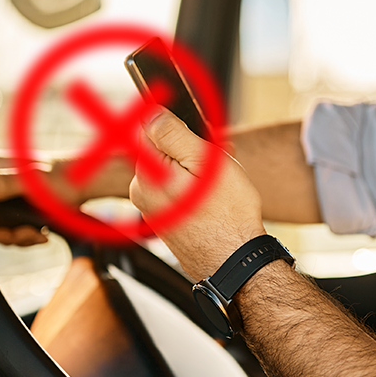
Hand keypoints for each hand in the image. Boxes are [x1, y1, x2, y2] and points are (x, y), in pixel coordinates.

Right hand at [0, 150, 133, 244]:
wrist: (87, 183)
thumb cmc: (66, 181)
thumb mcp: (35, 184)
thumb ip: (7, 183)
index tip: (15, 235)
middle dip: (6, 234)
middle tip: (33, 237)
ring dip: (16, 235)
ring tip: (39, 235)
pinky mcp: (9, 196)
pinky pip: (4, 223)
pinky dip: (20, 232)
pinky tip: (40, 232)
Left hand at [129, 108, 265, 280]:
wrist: (234, 263)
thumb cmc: (227, 216)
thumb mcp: (206, 162)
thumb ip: (173, 134)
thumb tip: (150, 113)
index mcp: (147, 174)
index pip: (146, 128)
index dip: (174, 125)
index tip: (195, 135)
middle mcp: (141, 192)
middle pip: (159, 149)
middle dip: (188, 148)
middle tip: (217, 159)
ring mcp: (150, 209)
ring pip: (169, 170)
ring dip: (194, 168)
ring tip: (219, 182)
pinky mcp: (163, 220)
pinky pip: (174, 190)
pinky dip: (192, 187)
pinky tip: (213, 198)